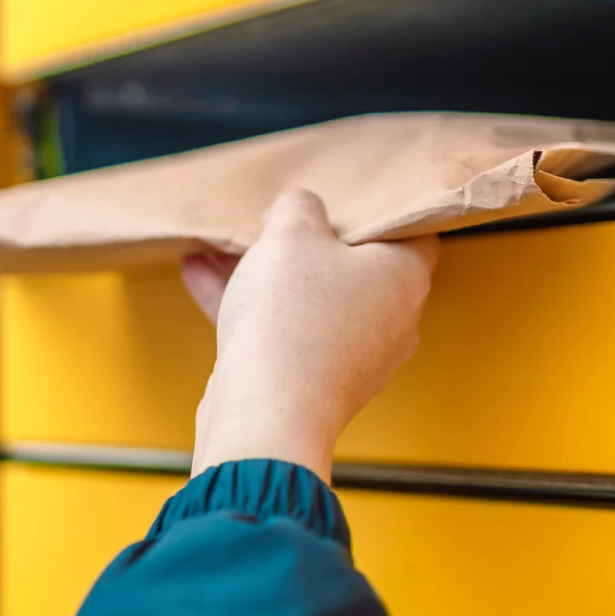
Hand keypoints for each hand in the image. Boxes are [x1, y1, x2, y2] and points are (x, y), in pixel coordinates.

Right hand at [181, 189, 438, 483]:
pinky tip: (199, 275)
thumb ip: (298, 207)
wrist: (266, 416)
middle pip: (356, 268)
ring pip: (313, 301)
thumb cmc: (293, 320)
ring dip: (267, 273)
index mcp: (405, 278)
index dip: (380, 211)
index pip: (414, 233)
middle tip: (275, 222)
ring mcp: (354, 357)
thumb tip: (300, 209)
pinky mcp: (315, 382)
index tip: (345, 199)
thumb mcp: (290, 234)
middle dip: (310, 243)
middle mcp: (391, 321)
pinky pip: (286, 333)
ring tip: (223, 246)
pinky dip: (250, 307)